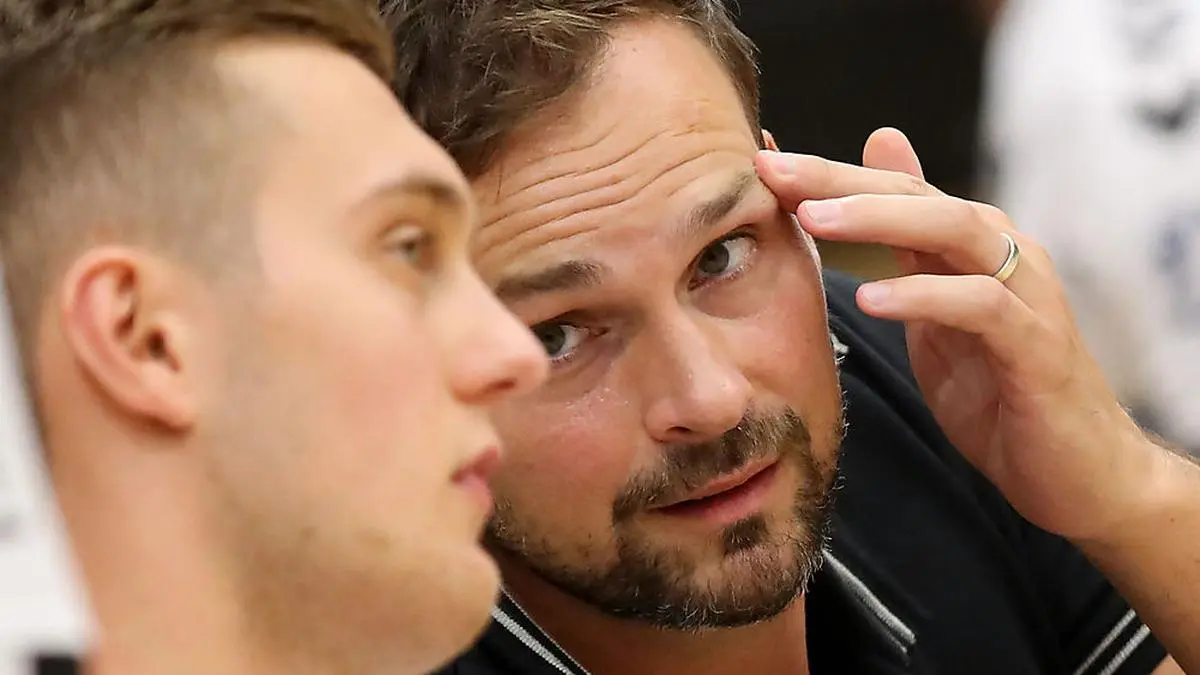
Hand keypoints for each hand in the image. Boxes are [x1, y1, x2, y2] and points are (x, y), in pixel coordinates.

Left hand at [755, 128, 1152, 542]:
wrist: (1077, 471)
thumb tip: (878, 162)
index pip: (894, 192)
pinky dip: (925, 297)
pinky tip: (870, 299)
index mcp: (971, 246)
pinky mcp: (1038, 346)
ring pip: (955, 231)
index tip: (762, 163)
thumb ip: (905, 245)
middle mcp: (1003, 254)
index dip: (828, 174)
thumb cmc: (999, 388)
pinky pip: (981, 307)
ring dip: (879, 221)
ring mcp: (1026, 295)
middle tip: (775, 172)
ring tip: (812, 219)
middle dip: (840, 181)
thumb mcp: (937, 310)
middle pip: (918, 197)